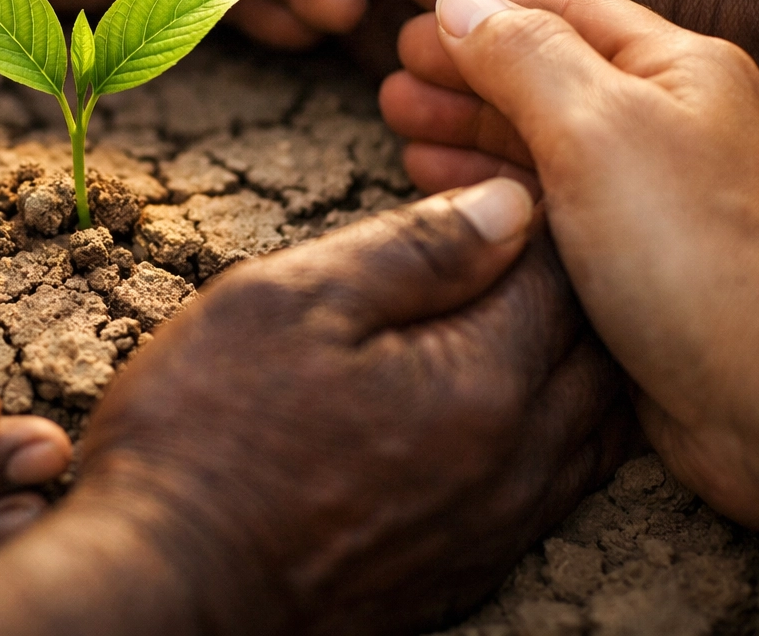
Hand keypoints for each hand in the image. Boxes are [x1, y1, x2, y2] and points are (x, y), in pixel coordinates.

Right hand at [0, 183, 629, 635]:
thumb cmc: (205, 433)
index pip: (563, 271)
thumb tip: (509, 204)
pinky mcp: (466, 569)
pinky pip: (551, 485)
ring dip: (564, 354)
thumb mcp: (288, 302)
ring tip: (509, 303)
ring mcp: (497, 526)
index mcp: (483, 382)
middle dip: (567, 278)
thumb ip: (411, 250)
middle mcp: (516, 463)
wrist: (165, 588)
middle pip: (594, 348)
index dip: (538, 206)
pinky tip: (494, 398)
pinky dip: (545, 426)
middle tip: (508, 232)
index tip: (500, 169)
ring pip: (587, 423)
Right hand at [382, 0, 758, 531]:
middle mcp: (687, 131)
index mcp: (686, 72)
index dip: (486, 20)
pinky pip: (568, 225)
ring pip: (558, 159)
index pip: (570, 13)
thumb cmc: (701, 253)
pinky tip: (465, 217)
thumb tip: (461, 1)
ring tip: (409, 151)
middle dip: (470, 88)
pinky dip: (509, 212)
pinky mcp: (658, 277)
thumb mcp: (594, 126)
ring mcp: (674, 207)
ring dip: (478, 150)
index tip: (417, 35)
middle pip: (556, 86)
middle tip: (395, 96)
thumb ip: (520, 57)